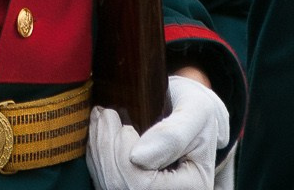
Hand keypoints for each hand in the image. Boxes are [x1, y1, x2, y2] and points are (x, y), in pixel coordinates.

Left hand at [86, 74, 229, 189]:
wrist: (192, 114)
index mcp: (190, 187)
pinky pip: (105, 180)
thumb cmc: (196, 111)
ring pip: (109, 184)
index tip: (125, 125)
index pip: (143, 184)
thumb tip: (136, 157)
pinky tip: (100, 132)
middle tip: (105, 113)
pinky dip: (97, 154)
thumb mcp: (196, 112)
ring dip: (99, 148)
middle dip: (106, 147)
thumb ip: (173, 134)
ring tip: (101, 117)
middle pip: (121, 186)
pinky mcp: (131, 186)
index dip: (124, 156)